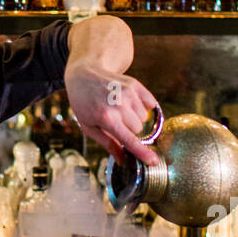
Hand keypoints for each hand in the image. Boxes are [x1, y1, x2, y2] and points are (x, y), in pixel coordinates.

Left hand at [63, 15, 160, 165]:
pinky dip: (143, 106)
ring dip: (134, 117)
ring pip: (144, 117)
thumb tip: (123, 160)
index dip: (142, 152)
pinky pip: (150, 104)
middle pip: (138, 129)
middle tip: (115, 121)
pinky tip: (128, 102)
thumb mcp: (89, 126)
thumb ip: (108, 143)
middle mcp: (119, 105)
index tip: (154, 161)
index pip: (129, 140)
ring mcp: (128, 93)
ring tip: (119, 109)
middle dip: (129, 130)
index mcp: (106, 118)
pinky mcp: (134, 84)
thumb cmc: (84, 104)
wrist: (83, 75)